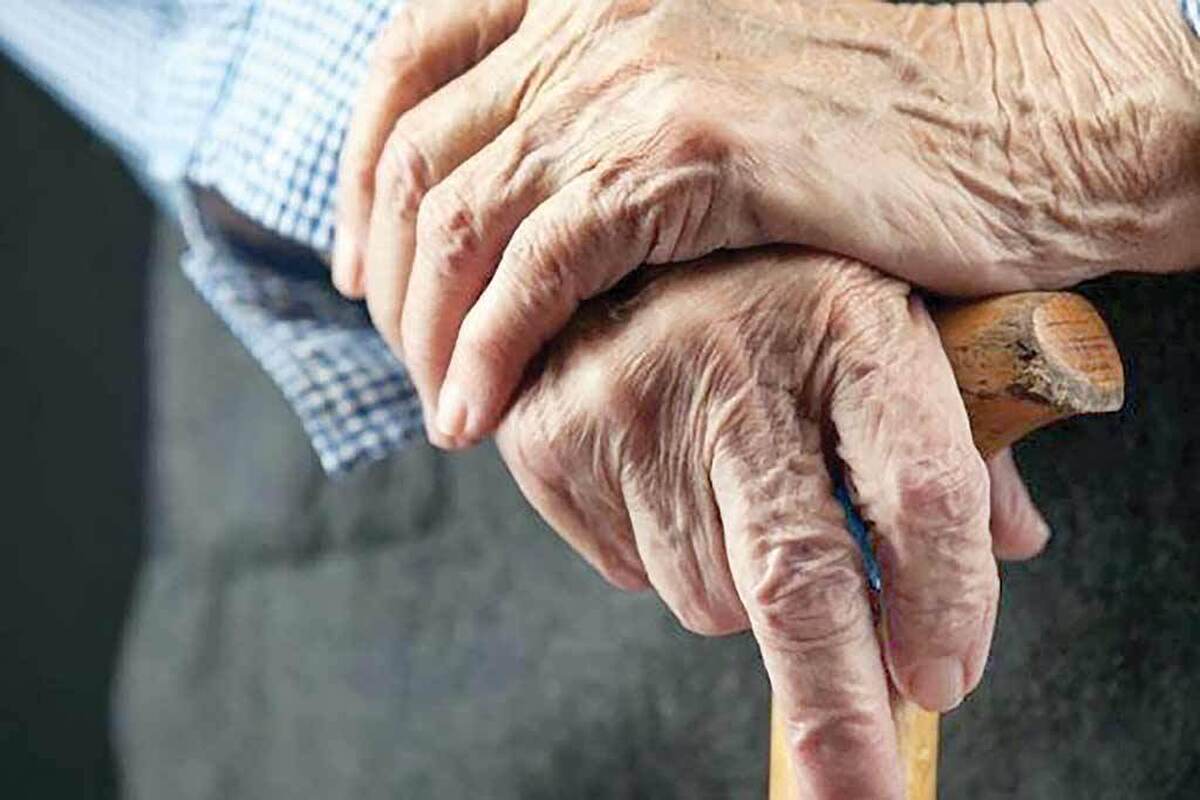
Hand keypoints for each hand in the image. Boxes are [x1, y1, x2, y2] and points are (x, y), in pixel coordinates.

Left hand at [334, 0, 1198, 446]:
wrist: (1043, 104)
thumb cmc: (899, 101)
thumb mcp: (726, 73)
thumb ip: (619, 106)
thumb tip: (540, 186)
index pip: (415, 57)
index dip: (364, 167)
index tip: (366, 260)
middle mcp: (601, 6)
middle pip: (423, 147)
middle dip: (392, 268)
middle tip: (405, 354)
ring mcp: (641, 72)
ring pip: (464, 214)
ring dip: (431, 326)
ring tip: (445, 406)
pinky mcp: (695, 151)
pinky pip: (540, 264)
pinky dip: (491, 346)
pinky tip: (481, 412)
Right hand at [494, 247, 1046, 797]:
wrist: (603, 227)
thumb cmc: (775, 281)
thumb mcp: (886, 320)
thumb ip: (957, 431)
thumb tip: (1012, 543)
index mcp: (846, 317)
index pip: (919, 490)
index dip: (944, 606)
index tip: (943, 679)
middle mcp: (732, 353)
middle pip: (798, 580)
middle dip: (838, 710)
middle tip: (862, 788)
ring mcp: (629, 400)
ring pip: (709, 595)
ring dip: (741, 584)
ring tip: (734, 484)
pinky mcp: (552, 440)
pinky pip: (631, 573)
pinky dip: (664, 555)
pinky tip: (668, 473)